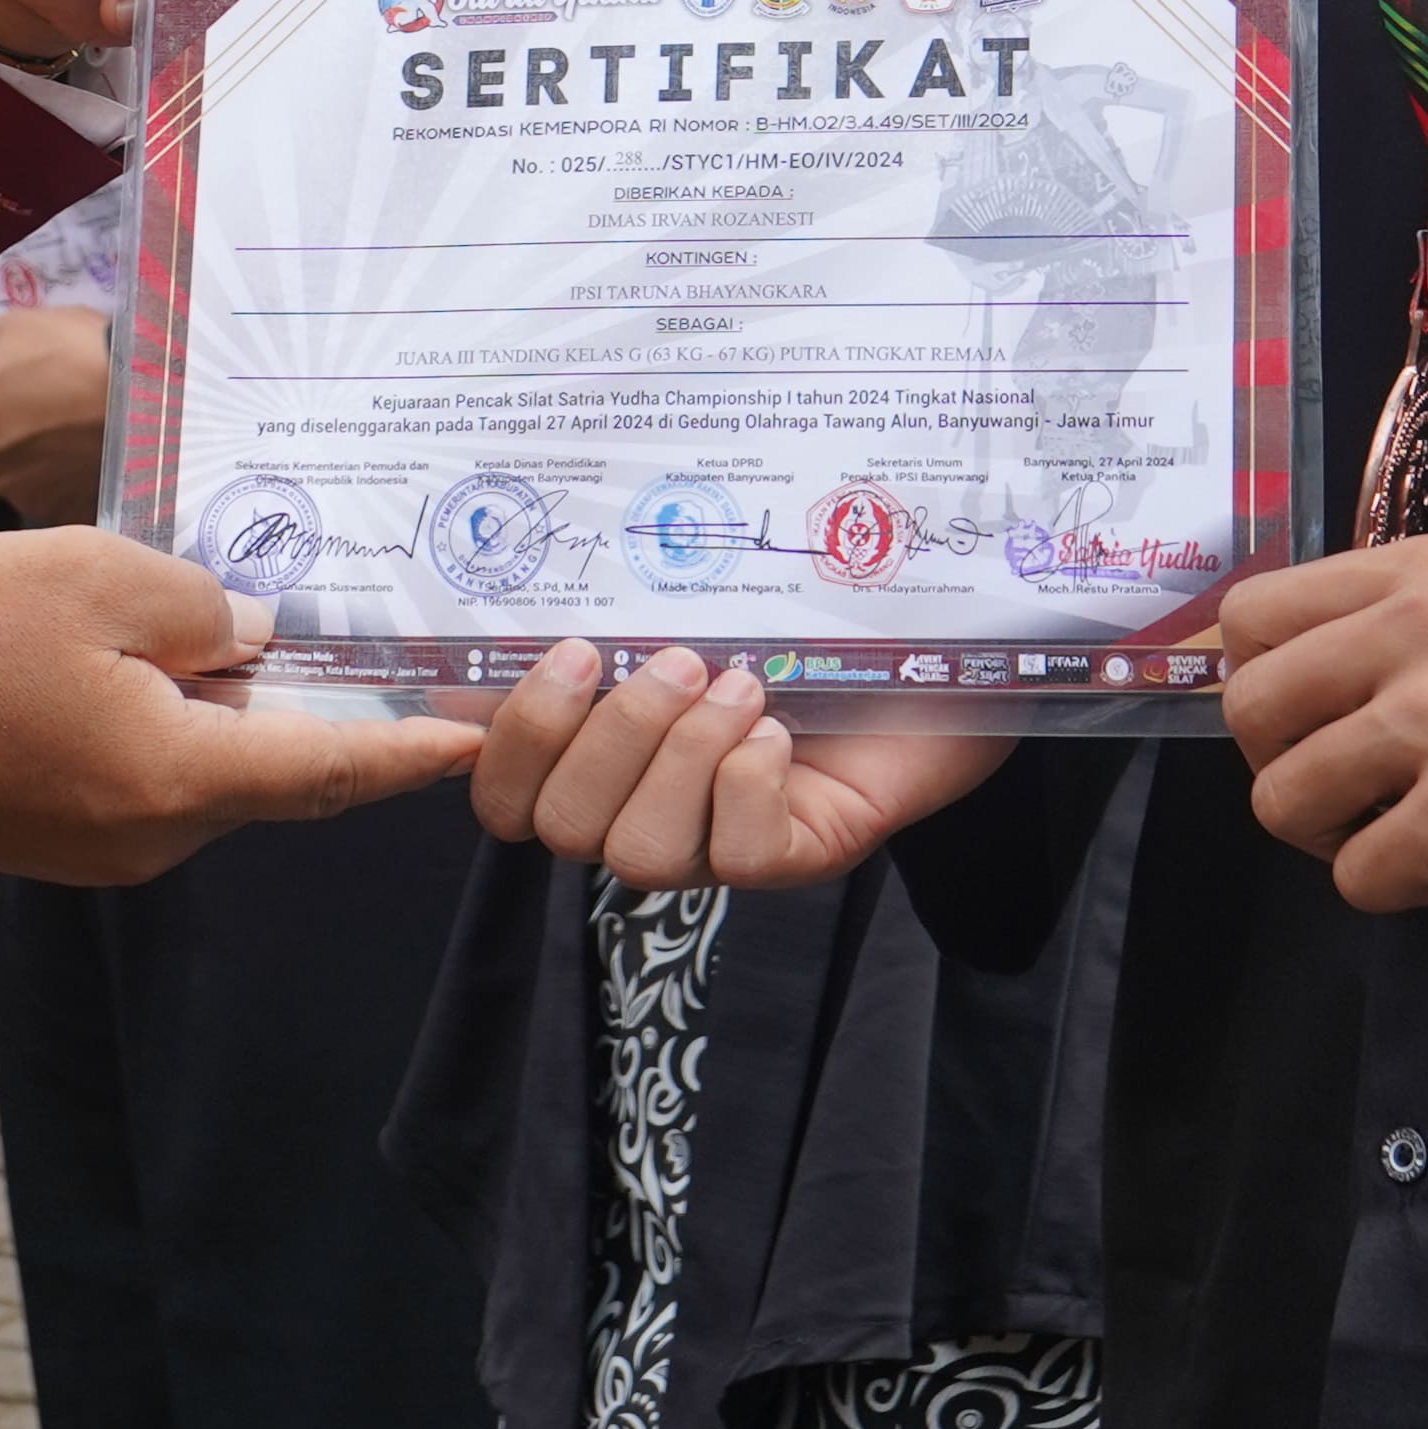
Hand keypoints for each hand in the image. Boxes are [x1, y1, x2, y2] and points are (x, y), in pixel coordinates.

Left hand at [0, 302, 108, 526]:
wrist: (152, 407)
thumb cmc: (76, 354)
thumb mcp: (14, 328)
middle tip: (29, 390)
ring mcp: (21, 495)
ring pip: (7, 466)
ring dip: (23, 447)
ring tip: (67, 419)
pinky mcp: (60, 513)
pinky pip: (46, 487)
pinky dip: (56, 470)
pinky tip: (86, 448)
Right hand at [0, 523, 478, 878]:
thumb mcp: (92, 578)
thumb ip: (196, 603)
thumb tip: (249, 633)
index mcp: (181, 777)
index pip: (334, 768)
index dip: (413, 751)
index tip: (478, 737)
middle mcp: (157, 835)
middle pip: (276, 768)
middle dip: (321, 709)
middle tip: (376, 642)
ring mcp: (105, 848)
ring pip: (210, 769)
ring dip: (233, 707)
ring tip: (232, 619)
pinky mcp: (61, 839)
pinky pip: (152, 777)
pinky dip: (173, 723)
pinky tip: (147, 657)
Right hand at [469, 637, 1010, 889]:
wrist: (937, 647)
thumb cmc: (805, 612)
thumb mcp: (703, 596)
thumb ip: (622, 602)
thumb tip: (544, 571)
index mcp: (601, 749)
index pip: (503, 791)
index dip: (490, 752)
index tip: (514, 680)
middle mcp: (644, 808)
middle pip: (556, 824)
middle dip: (604, 736)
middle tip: (676, 659)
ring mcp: (715, 843)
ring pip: (637, 853)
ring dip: (680, 755)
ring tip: (738, 685)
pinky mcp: (793, 857)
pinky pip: (736, 856)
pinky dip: (747, 781)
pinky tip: (779, 729)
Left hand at [1215, 537, 1427, 931]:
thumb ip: (1404, 633)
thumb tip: (1290, 684)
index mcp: (1426, 573)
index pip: (1251, 612)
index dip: (1261, 683)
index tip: (1309, 725)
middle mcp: (1421, 626)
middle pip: (1248, 708)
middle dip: (1285, 770)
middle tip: (1355, 799)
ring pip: (1283, 799)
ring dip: (1337, 841)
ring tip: (1410, 836)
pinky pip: (1358, 875)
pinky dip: (1398, 890)